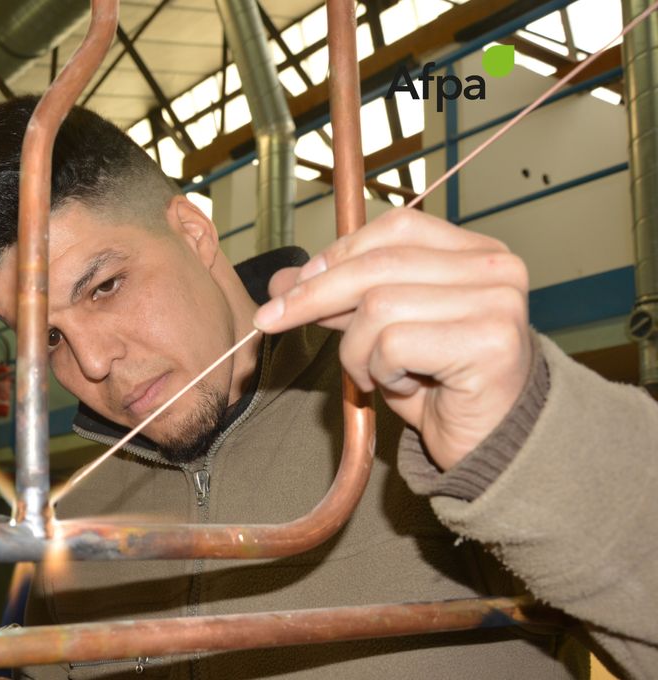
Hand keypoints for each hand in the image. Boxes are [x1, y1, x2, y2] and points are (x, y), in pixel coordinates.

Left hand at [252, 208, 532, 470]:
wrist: (492, 445)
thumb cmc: (439, 387)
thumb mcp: (382, 332)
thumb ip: (342, 299)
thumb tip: (281, 281)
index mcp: (476, 251)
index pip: (395, 229)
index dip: (336, 253)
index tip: (291, 285)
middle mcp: (496, 266)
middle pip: (378, 264)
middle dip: (312, 294)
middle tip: (271, 319)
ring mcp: (497, 302)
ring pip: (379, 306)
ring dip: (357, 351)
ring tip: (377, 375)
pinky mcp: (489, 341)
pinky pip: (393, 343)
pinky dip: (380, 371)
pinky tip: (405, 387)